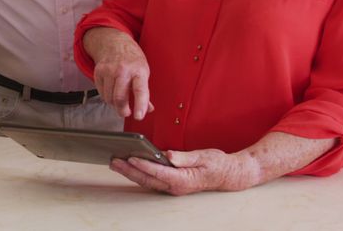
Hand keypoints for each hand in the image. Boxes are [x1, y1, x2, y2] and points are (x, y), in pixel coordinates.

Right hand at [82, 28, 152, 119]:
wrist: (114, 43)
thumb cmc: (131, 59)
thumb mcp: (143, 71)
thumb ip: (145, 91)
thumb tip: (148, 109)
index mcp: (139, 70)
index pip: (140, 90)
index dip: (140, 105)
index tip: (139, 116)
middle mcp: (123, 70)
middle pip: (120, 97)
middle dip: (123, 110)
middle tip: (126, 113)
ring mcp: (109, 70)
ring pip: (109, 98)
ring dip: (114, 105)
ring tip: (119, 102)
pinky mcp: (98, 72)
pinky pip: (102, 93)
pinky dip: (107, 98)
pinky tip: (112, 93)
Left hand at [109, 148, 258, 195]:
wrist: (228, 175)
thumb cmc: (217, 164)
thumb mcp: (204, 156)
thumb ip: (185, 157)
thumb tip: (169, 156)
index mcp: (183, 179)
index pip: (159, 172)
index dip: (144, 165)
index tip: (131, 158)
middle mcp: (176, 186)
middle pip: (148, 179)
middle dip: (129, 171)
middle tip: (114, 162)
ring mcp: (173, 186)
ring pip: (147, 181)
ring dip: (131, 173)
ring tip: (116, 163)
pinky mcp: (171, 183)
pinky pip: (152, 180)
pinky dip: (139, 173)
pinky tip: (129, 167)